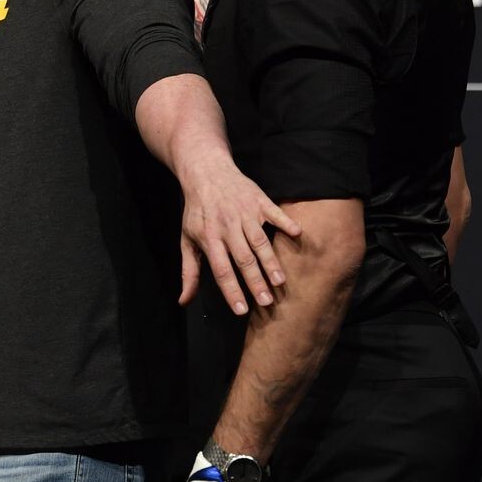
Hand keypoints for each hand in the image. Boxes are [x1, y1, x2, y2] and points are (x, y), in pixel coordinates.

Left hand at [178, 159, 300, 313]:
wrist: (206, 171)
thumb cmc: (197, 211)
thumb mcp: (187, 239)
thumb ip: (189, 271)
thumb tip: (184, 301)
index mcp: (209, 238)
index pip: (221, 270)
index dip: (231, 290)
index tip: (241, 310)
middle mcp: (227, 227)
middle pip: (243, 259)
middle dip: (255, 281)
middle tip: (267, 302)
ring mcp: (244, 213)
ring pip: (260, 241)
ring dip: (271, 261)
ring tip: (280, 281)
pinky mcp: (258, 200)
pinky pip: (274, 213)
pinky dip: (286, 222)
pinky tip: (297, 234)